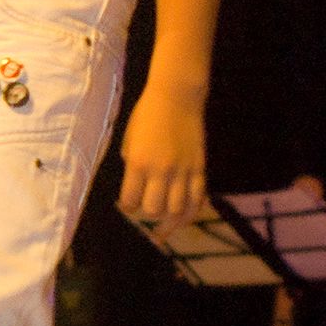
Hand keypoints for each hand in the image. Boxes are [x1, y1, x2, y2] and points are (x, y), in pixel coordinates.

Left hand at [118, 82, 207, 234]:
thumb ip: (131, 164)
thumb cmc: (147, 114)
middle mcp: (160, 170)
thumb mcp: (129, 138)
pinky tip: (184, 219)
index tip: (126, 205)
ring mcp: (182, 171)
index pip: (130, 200)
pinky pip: (197, 199)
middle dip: (147, 213)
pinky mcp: (199, 168)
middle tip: (145, 209)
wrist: (176, 97)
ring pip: (177, 210)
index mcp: (138, 162)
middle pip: (153, 209)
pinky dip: (191, 213)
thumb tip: (136, 185)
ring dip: (169, 220)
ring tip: (163, 228)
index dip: (126, 207)